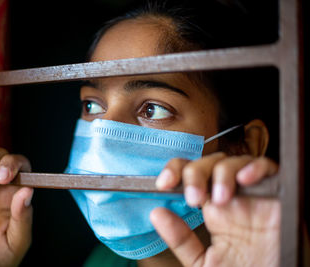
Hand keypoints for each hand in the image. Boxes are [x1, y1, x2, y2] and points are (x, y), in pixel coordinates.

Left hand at [150, 152, 279, 265]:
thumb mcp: (203, 261)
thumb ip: (180, 240)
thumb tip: (156, 214)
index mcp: (210, 208)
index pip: (189, 175)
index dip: (175, 171)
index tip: (163, 184)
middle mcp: (229, 196)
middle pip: (208, 163)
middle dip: (195, 173)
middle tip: (193, 198)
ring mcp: (252, 194)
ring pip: (233, 161)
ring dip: (222, 173)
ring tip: (221, 198)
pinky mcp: (277, 195)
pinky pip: (268, 168)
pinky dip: (256, 167)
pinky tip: (245, 178)